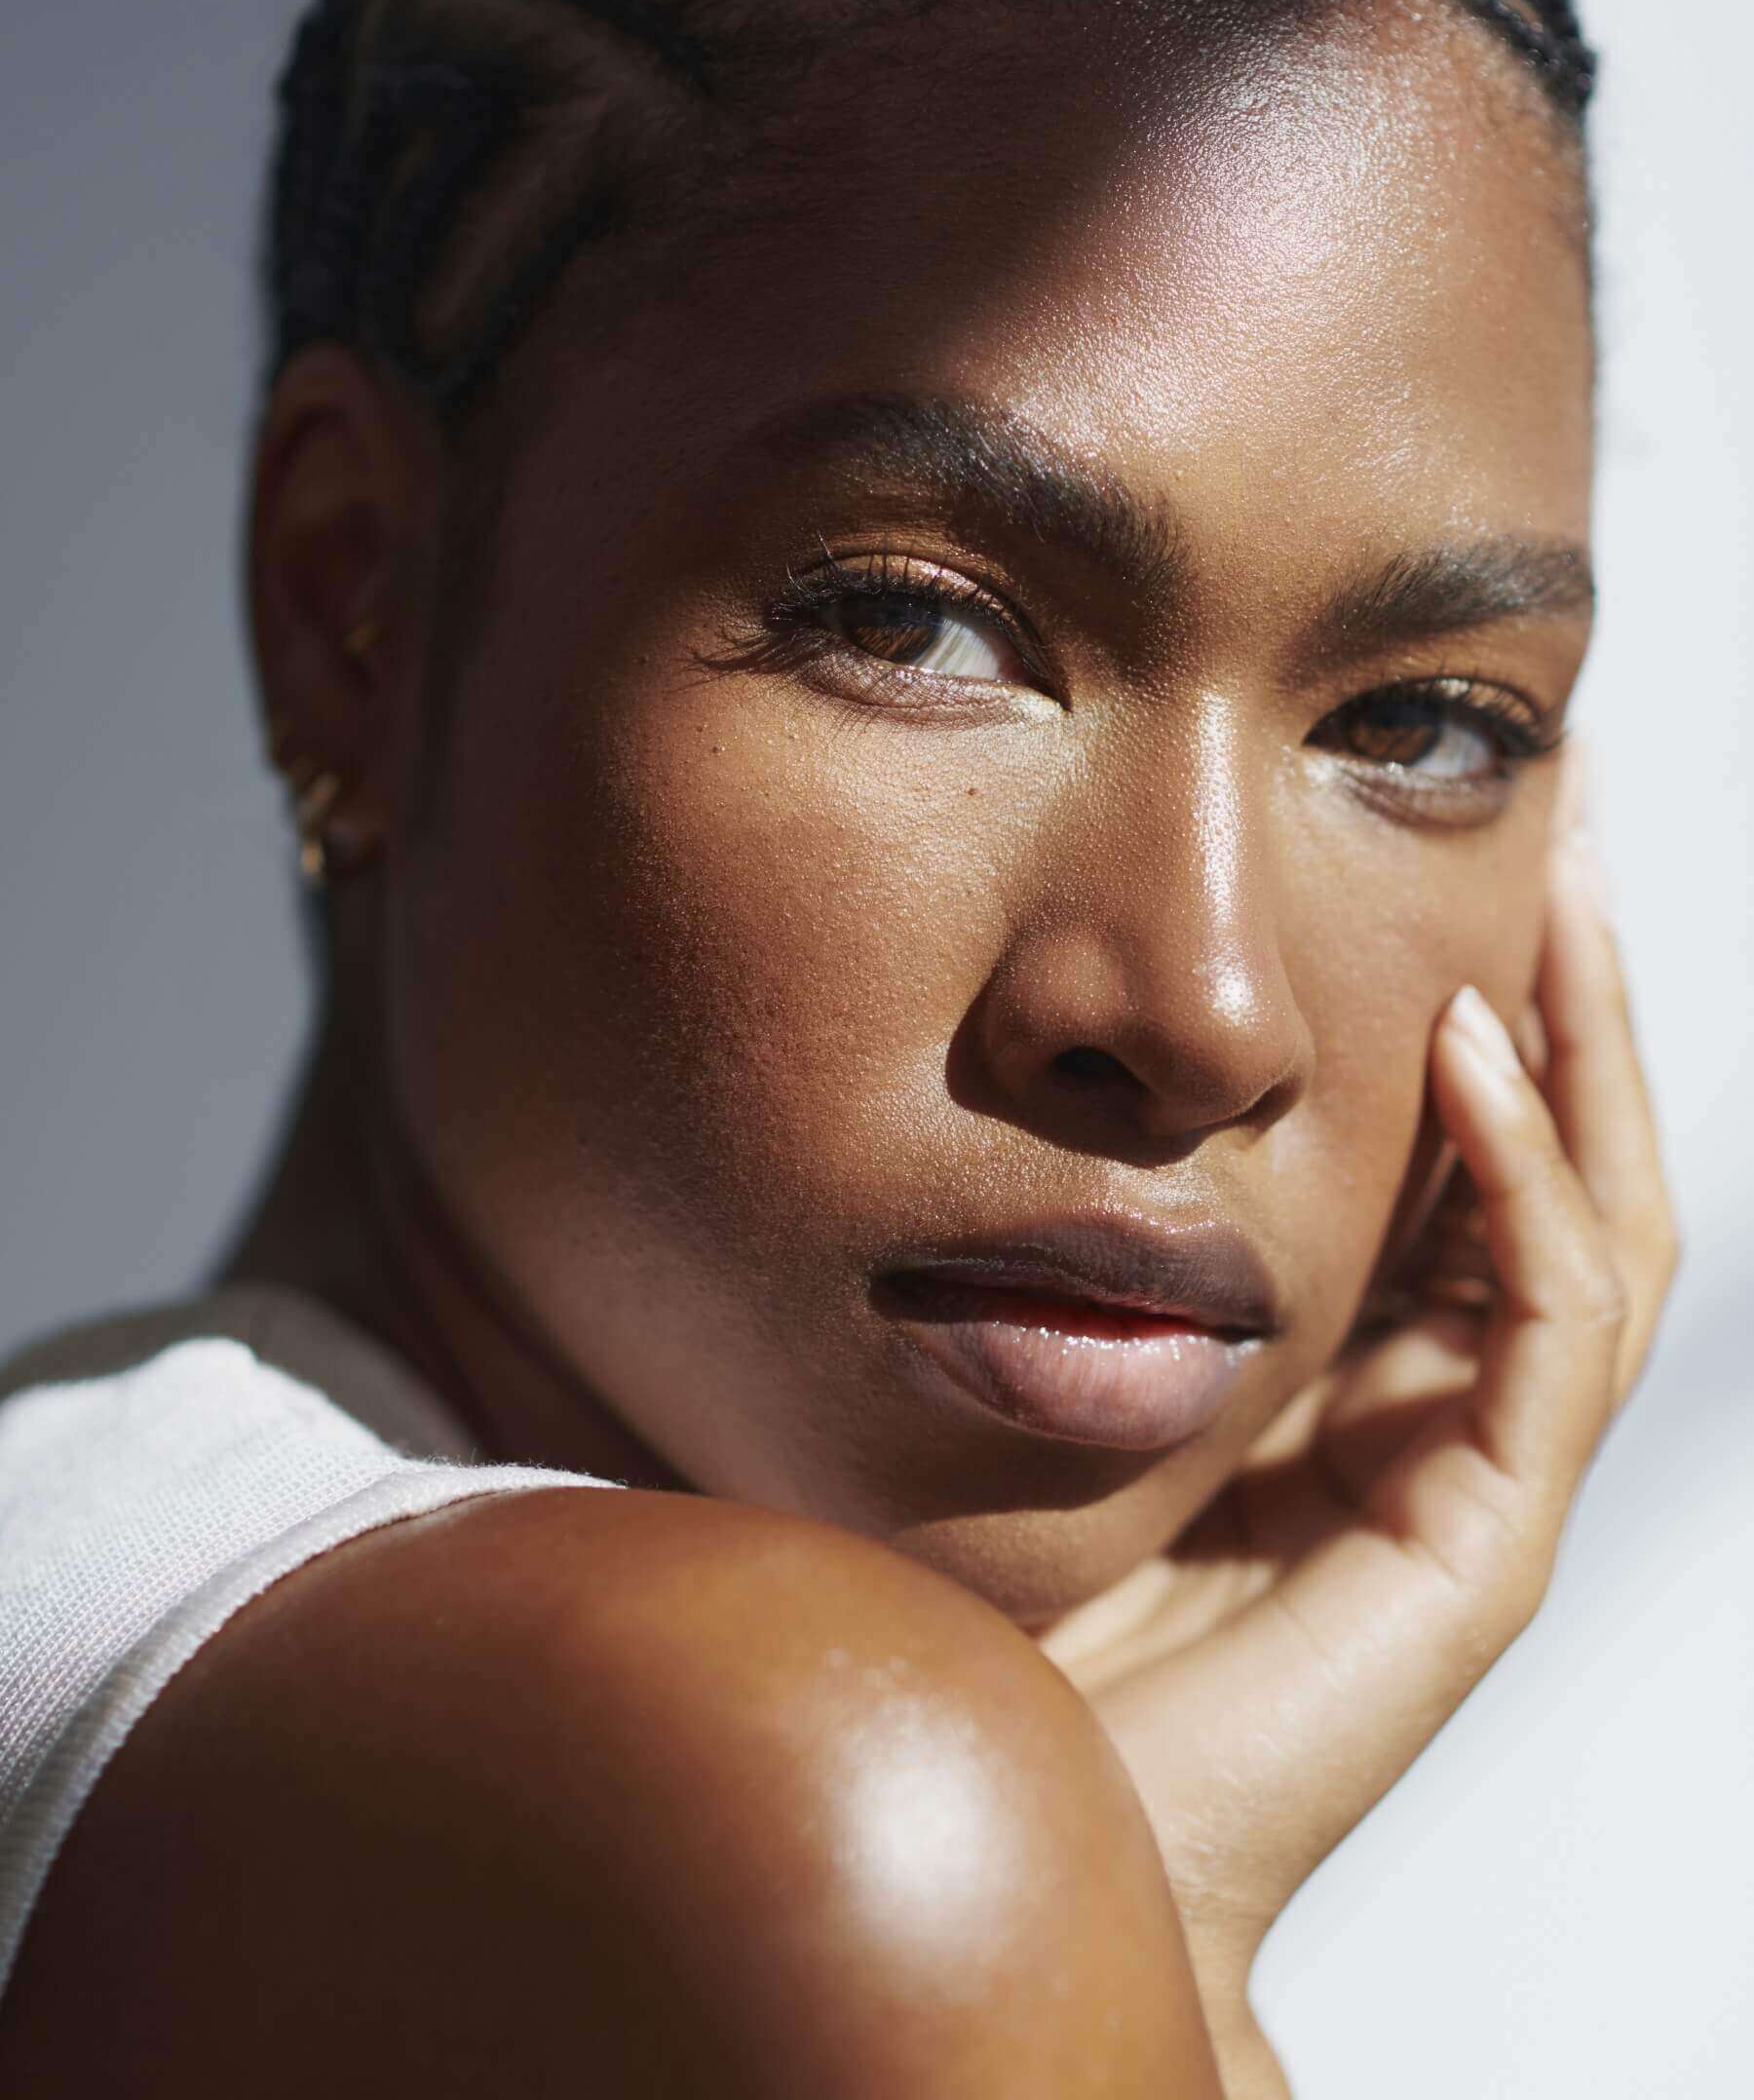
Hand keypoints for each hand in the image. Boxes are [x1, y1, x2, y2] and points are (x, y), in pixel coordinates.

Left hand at [1041, 751, 1678, 2071]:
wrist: (1013, 1798)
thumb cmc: (1007, 1588)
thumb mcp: (1046, 1349)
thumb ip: (1067, 1226)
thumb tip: (996, 1047)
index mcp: (1346, 1358)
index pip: (1456, 1150)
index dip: (1475, 994)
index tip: (1445, 833)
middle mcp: (1429, 1402)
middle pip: (1554, 1159)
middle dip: (1570, 983)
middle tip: (1572, 802)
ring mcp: (1471, 1467)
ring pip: (1593, 1218)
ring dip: (1586, 1044)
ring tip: (1563, 877)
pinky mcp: (1480, 1537)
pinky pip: (1546, 1324)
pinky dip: (1526, 1177)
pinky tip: (1472, 1049)